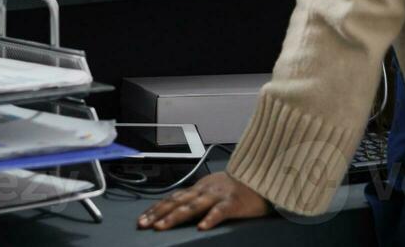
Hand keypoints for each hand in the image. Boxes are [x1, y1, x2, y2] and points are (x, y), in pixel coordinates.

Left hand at [137, 172, 268, 231]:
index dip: (156, 208)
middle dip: (158, 213)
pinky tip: (201, 227)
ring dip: (175, 217)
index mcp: (199, 188)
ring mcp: (218, 195)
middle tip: (143, 224)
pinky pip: (220, 211)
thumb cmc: (238, 186)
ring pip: (193, 206)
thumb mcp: (213, 189)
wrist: (262, 177)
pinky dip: (210, 219)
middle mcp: (205, 190)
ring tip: (161, 227)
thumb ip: (197, 197)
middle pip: (177, 202)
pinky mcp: (234, 202)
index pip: (173, 198)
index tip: (142, 218)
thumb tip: (176, 208)